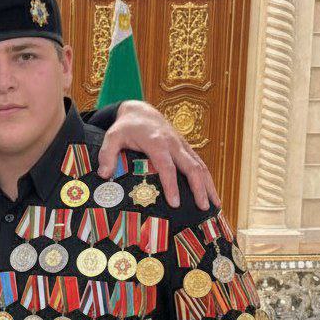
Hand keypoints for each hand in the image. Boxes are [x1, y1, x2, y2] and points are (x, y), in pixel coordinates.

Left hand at [97, 99, 219, 210]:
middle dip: (199, 188)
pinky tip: (212, 194)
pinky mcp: (186, 148)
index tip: (175, 203)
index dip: (172, 185)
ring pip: (201, 166)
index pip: (167, 167)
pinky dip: (208, 180)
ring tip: (215, 206)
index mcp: (156, 143)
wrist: (141, 111)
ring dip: (209, 186)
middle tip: (203, 208)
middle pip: (192, 167)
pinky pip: (200, 164)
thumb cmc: (125, 127)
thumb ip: (107, 155)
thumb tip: (104, 175)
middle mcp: (174, 144)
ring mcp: (182, 146)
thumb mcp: (112, 137)